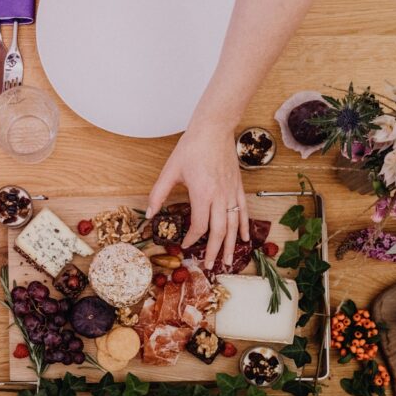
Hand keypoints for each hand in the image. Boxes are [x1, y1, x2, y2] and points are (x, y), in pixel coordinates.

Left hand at [146, 122, 248, 265]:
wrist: (214, 129)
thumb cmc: (192, 147)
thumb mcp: (170, 170)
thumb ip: (159, 194)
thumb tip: (151, 214)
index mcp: (203, 193)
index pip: (200, 225)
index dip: (192, 238)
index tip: (186, 245)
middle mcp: (220, 196)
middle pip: (220, 231)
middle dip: (215, 251)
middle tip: (211, 266)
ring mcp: (231, 192)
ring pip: (234, 225)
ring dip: (232, 245)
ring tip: (229, 261)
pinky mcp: (238, 187)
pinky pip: (243, 211)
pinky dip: (243, 226)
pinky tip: (243, 239)